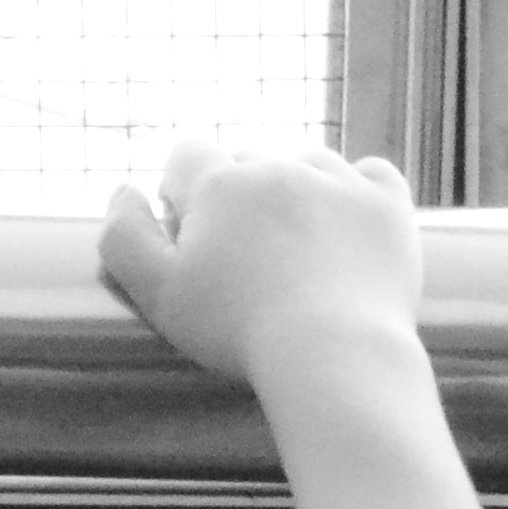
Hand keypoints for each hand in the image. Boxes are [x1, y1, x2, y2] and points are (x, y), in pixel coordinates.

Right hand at [101, 139, 422, 392]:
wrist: (334, 352)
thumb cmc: (237, 330)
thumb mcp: (156, 293)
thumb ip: (124, 239)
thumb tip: (120, 191)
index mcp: (219, 183)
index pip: (186, 156)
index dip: (182, 194)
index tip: (193, 238)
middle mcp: (278, 167)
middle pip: (248, 162)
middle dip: (240, 197)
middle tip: (246, 260)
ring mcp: (338, 182)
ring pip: (308, 165)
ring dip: (298, 193)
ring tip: (299, 252)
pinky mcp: (387, 206)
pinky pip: (372, 175)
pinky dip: (358, 193)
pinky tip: (349, 226)